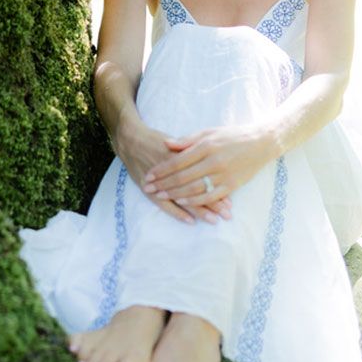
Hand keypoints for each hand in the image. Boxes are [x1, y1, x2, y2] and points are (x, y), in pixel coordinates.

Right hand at [116, 123, 233, 225]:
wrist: (130, 140)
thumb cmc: (155, 140)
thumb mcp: (176, 140)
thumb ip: (192, 149)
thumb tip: (212, 157)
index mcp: (182, 156)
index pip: (205, 175)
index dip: (218, 186)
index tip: (231, 197)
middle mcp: (174, 170)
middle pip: (198, 188)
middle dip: (214, 202)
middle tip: (228, 214)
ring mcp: (161, 181)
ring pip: (184, 198)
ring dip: (200, 210)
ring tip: (215, 220)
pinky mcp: (150, 188)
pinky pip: (165, 204)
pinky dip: (178, 213)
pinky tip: (190, 221)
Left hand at [141, 125, 279, 212]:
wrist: (260, 143)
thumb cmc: (232, 135)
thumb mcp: (209, 131)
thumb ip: (187, 140)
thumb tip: (166, 144)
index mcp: (206, 146)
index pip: (178, 161)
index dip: (161, 169)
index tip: (149, 174)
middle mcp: (213, 161)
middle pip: (183, 176)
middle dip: (163, 184)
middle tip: (148, 188)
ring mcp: (223, 175)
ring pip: (194, 188)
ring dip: (175, 194)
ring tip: (160, 196)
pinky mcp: (231, 185)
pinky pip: (210, 196)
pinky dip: (195, 200)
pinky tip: (183, 202)